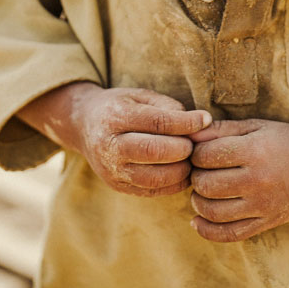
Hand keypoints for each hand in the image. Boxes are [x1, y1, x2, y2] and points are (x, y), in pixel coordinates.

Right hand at [19, 82, 211, 196]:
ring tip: (190, 158)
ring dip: (182, 169)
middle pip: (154, 151)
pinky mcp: (117, 186)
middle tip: (194, 142)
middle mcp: (109, 145)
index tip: (205, 119)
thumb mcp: (141, 96)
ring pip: (155, 177)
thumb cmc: (122, 107)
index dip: (186, 123)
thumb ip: (169, 106)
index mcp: (115, 117)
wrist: (83, 126)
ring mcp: (111, 170)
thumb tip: (201, 123)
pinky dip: (175, 184)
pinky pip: (153, 191)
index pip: (156, 122)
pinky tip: (182, 171)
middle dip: (184, 148)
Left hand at [188, 113, 288, 241]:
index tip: (203, 153)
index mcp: (255, 151)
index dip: (196, 154)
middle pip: (205, 185)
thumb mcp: (254, 126)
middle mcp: (259, 180)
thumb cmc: (283, 140)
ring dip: (199, 202)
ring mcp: (264, 205)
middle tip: (203, 172)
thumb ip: (219, 130)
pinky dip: (206, 230)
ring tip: (203, 192)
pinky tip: (198, 220)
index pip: (204, 156)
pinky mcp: (268, 222)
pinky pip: (228, 234)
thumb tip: (185, 137)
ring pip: (212, 212)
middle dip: (196, 178)